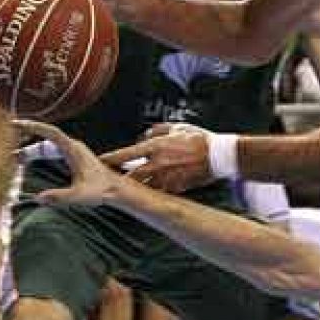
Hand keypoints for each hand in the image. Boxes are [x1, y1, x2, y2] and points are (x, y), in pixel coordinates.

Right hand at [13, 120, 124, 206]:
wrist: (117, 190)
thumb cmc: (101, 191)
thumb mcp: (79, 195)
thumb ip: (59, 197)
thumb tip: (38, 198)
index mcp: (73, 150)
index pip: (51, 132)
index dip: (33, 126)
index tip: (17, 123)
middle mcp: (73, 147)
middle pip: (46, 140)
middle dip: (28, 144)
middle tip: (13, 156)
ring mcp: (74, 151)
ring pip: (48, 145)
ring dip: (33, 150)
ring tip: (17, 159)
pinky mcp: (74, 157)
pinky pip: (52, 150)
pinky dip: (40, 153)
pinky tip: (30, 161)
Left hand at [100, 123, 214, 193]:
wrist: (220, 155)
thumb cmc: (199, 139)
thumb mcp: (176, 127)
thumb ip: (156, 131)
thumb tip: (144, 136)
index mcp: (155, 147)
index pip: (124, 155)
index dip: (109, 158)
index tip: (100, 161)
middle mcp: (157, 164)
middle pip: (129, 177)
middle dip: (119, 179)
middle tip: (110, 180)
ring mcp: (167, 178)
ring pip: (143, 187)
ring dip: (136, 188)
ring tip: (129, 188)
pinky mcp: (177, 187)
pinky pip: (160, 192)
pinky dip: (154, 191)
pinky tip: (151, 191)